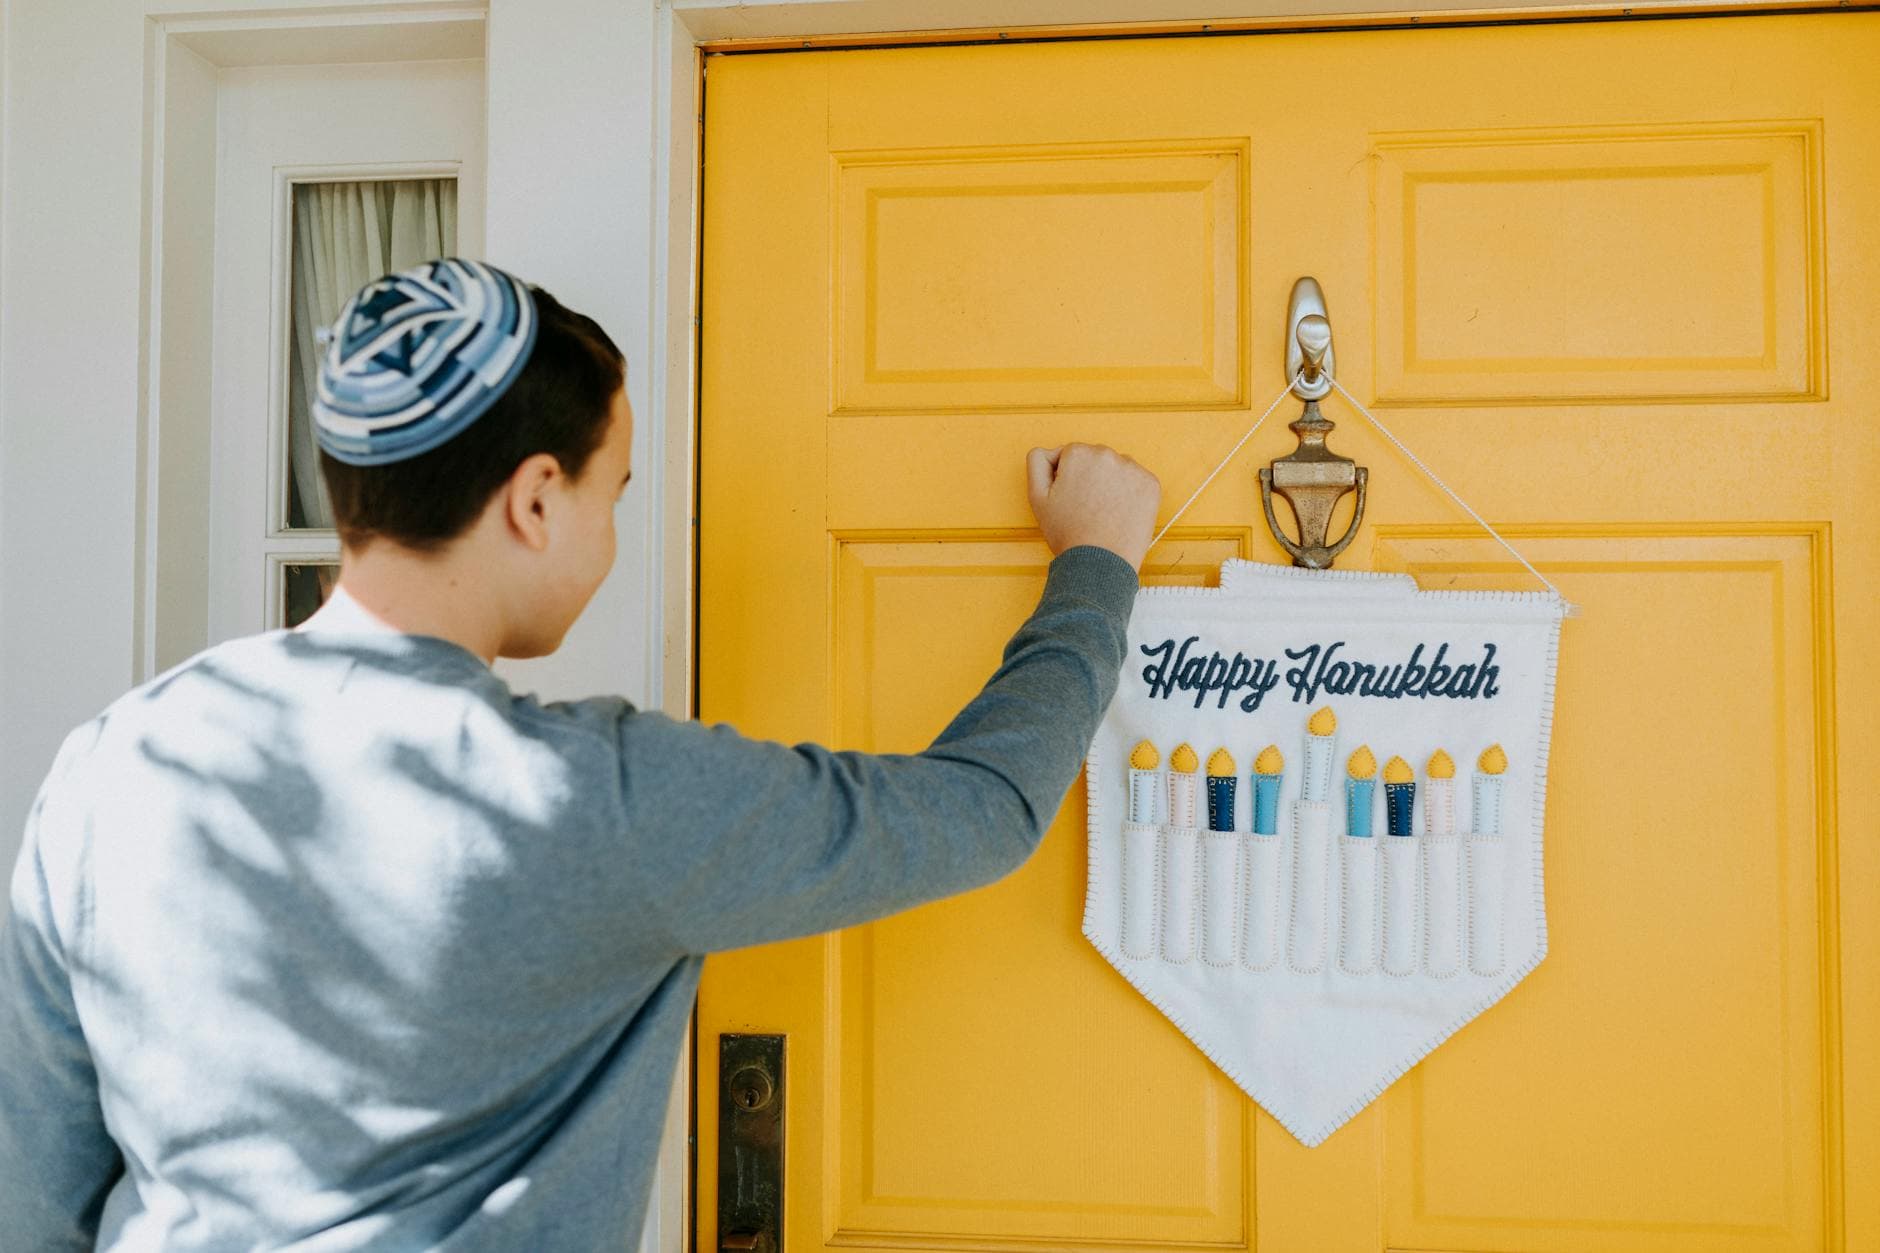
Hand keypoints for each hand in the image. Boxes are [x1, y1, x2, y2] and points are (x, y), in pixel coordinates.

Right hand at [1026, 443, 1160, 571]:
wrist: (1099, 563)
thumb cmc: (1068, 532)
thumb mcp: (1036, 496)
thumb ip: (1037, 462)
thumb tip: (1050, 451)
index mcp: (1078, 453)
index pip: (1071, 455)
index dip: (1067, 477)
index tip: (1070, 499)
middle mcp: (1107, 454)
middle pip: (1096, 459)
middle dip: (1091, 477)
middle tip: (1086, 508)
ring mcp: (1133, 469)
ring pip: (1117, 469)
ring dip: (1111, 483)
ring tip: (1104, 512)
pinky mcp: (1151, 485)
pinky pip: (1137, 482)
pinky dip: (1130, 494)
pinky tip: (1120, 513)